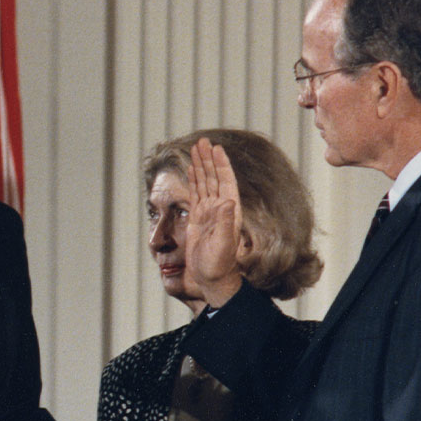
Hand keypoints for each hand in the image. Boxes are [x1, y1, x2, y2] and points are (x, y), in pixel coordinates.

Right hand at [184, 137, 246, 307]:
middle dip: (208, 159)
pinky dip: (194, 181)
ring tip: (196, 149)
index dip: (220, 164)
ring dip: (201, 166)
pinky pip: (196, 194)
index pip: (224, 181)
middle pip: (214, 177)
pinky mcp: (198, 220)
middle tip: (202, 141)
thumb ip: (226, 222)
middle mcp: (220, 208)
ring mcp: (208, 212)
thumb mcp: (223, 243)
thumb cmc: (219, 264)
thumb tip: (227, 201)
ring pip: (204, 183)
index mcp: (228, 210)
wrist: (213, 278)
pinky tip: (192, 171)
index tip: (215, 148)